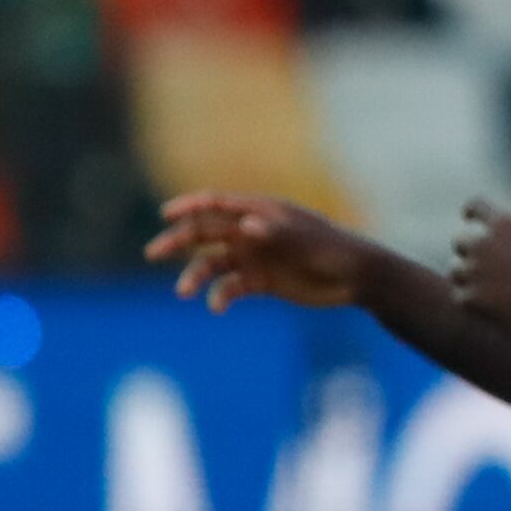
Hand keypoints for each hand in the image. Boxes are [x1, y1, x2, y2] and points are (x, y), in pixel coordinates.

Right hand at [146, 193, 373, 313]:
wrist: (357, 279)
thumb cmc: (334, 250)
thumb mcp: (306, 242)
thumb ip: (276, 233)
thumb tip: (244, 226)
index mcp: (261, 213)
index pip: (218, 204)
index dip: (190, 205)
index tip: (167, 214)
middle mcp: (251, 233)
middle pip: (205, 233)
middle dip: (178, 240)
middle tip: (154, 252)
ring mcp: (253, 257)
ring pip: (212, 263)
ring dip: (195, 275)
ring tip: (184, 291)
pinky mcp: (259, 282)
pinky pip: (229, 288)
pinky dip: (219, 296)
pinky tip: (216, 307)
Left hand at [449, 200, 510, 347]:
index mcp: (505, 225)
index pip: (473, 207)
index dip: (472, 214)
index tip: (473, 222)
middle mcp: (485, 243)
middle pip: (459, 240)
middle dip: (471, 251)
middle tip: (491, 269)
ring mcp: (476, 272)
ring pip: (456, 269)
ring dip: (469, 277)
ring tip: (495, 289)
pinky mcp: (472, 298)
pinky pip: (459, 295)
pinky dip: (472, 300)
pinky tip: (494, 305)